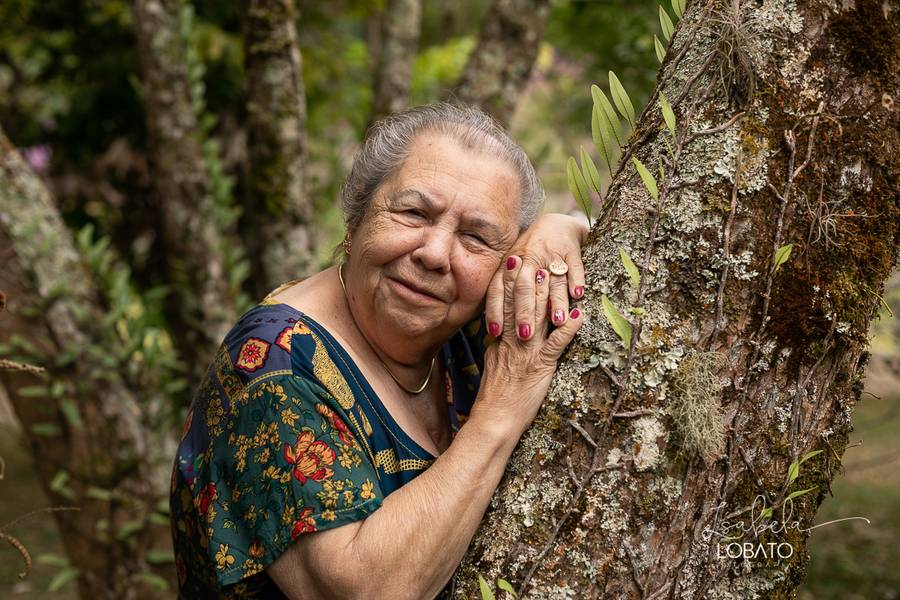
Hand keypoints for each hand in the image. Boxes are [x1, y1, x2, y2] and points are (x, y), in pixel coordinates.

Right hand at [473, 254, 583, 437]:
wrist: (494, 419)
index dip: (509, 283)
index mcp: (500, 342)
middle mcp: (512, 342)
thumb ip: (496, 350)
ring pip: (537, 318)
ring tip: (552, 274)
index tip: (513, 263)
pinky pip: (557, 344)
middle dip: (526, 279)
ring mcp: (527, 353)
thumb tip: (495, 337)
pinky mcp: (541, 366)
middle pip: (519, 305)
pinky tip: (579, 314)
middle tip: (532, 257)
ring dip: (545, 295)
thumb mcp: (492, 368)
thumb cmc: (495, 398)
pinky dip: (569, 329)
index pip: (504, 306)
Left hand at [485, 213, 587, 340]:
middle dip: (524, 311)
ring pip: (552, 280)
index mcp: (509, 264)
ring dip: (555, 301)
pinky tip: (578, 295)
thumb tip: (492, 327)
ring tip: (557, 321)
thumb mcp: (510, 268)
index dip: (496, 311)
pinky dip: (576, 280)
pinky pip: (575, 266)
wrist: (555, 225)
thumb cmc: (529, 254)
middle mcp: (528, 259)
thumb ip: (501, 291)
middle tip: (525, 335)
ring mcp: (550, 255)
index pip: (499, 289)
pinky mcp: (571, 251)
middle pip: (524, 287)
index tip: (496, 333)